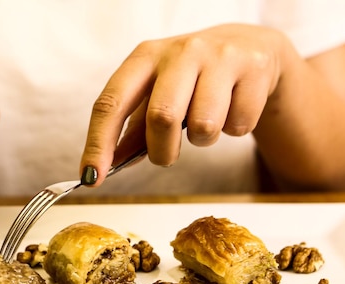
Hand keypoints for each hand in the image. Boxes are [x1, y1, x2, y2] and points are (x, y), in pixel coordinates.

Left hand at [80, 24, 287, 185]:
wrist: (249, 46)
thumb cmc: (192, 77)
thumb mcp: (157, 93)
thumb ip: (133, 130)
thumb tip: (106, 167)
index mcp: (145, 57)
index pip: (111, 103)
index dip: (98, 144)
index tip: (91, 177)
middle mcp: (180, 52)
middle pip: (162, 117)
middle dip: (162, 151)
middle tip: (167, 155)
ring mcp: (219, 57)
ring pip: (204, 126)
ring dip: (202, 141)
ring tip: (205, 124)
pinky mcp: (253, 69)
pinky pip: (238, 126)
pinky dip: (233, 130)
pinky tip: (232, 109)